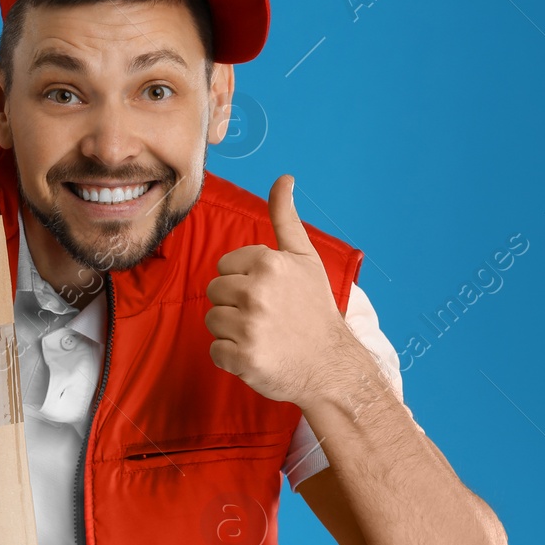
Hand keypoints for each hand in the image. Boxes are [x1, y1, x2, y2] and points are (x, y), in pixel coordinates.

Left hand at [204, 175, 354, 407]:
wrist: (332, 366)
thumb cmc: (316, 310)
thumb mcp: (305, 258)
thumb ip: (286, 218)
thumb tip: (284, 178)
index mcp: (269, 264)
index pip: (225, 267)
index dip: (245, 281)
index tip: (271, 295)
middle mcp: (257, 292)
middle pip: (215, 292)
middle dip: (236, 304)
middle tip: (267, 317)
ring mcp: (249, 327)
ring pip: (212, 320)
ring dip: (232, 331)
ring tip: (263, 335)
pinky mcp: (243, 358)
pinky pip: (216, 351)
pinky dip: (232, 357)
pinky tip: (258, 355)